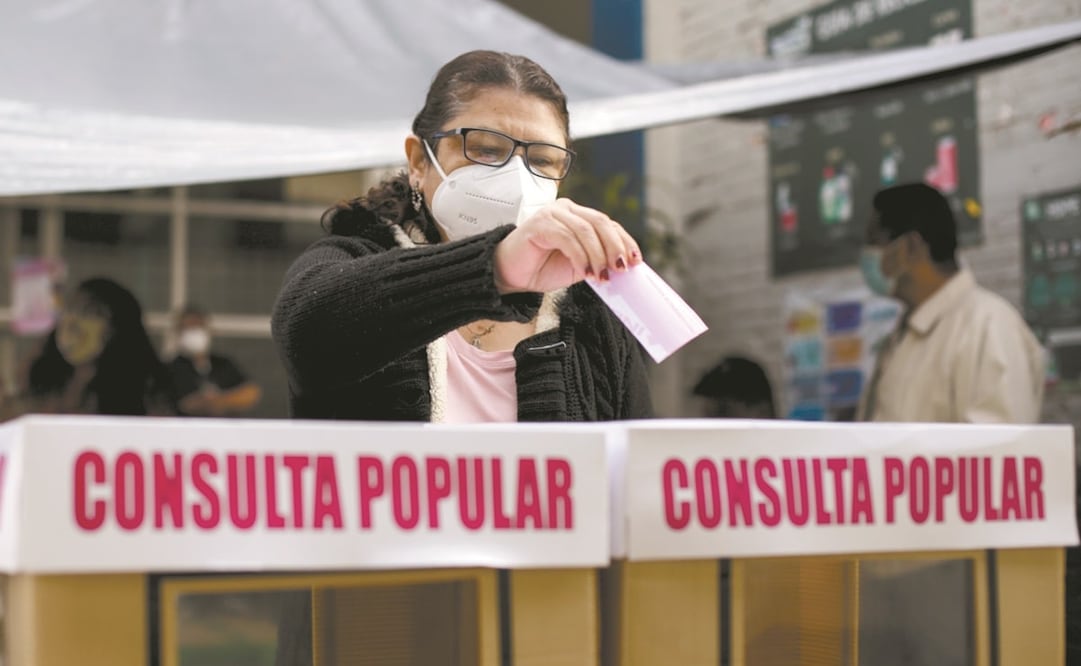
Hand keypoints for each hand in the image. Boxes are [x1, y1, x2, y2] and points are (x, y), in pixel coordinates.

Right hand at [493, 198, 642, 293]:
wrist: (511, 275)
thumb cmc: (542, 268)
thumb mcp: (579, 265)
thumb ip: (598, 260)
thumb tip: (624, 266)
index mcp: (578, 216)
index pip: (608, 224)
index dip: (625, 241)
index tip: (636, 261)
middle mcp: (566, 209)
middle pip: (600, 222)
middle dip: (615, 247)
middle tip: (621, 269)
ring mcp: (552, 214)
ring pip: (586, 231)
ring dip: (598, 256)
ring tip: (601, 276)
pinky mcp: (540, 224)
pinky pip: (567, 238)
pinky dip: (580, 256)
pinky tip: (585, 272)